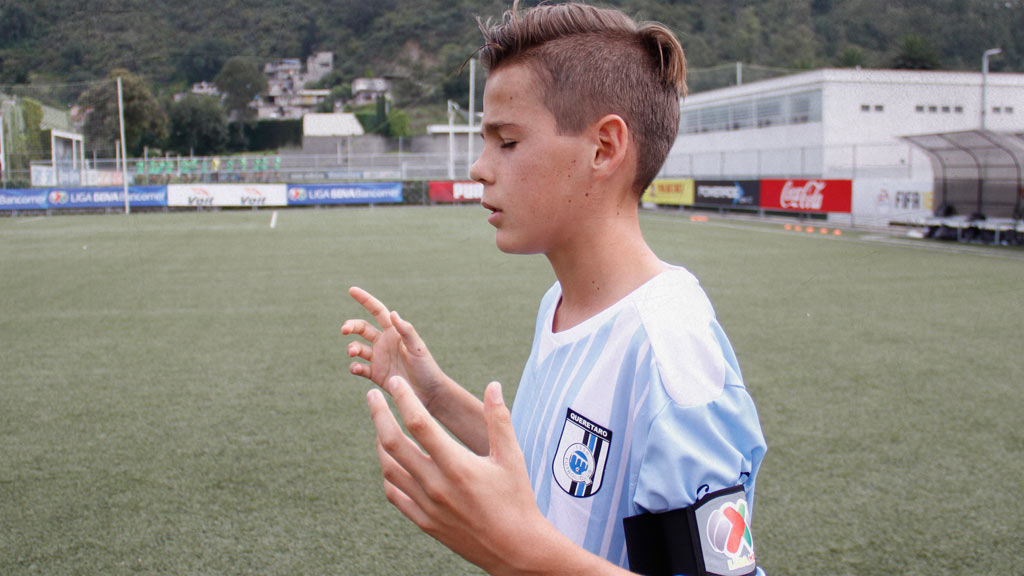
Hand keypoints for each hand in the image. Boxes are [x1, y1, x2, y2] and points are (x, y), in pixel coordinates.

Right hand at [342, 287, 446, 408]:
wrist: (428, 393)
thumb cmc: (427, 368)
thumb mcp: (418, 348)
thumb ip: (406, 330)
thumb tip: (393, 313)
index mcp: (394, 332)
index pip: (377, 311)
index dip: (365, 300)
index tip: (351, 290)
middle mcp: (384, 342)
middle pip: (362, 328)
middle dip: (351, 326)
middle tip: (344, 330)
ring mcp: (378, 358)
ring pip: (357, 347)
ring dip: (352, 348)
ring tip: (353, 353)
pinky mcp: (375, 374)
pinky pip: (359, 368)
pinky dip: (354, 367)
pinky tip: (356, 368)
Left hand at [368, 377, 575, 574]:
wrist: (515, 548)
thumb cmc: (517, 499)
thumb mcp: (512, 457)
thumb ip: (499, 420)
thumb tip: (493, 386)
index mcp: (458, 466)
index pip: (420, 424)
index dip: (404, 399)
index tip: (396, 383)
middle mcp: (436, 485)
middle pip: (393, 443)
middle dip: (378, 414)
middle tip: (372, 395)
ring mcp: (427, 506)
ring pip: (389, 468)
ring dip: (380, 442)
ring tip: (380, 424)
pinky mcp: (424, 521)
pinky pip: (395, 493)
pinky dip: (388, 472)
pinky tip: (391, 460)